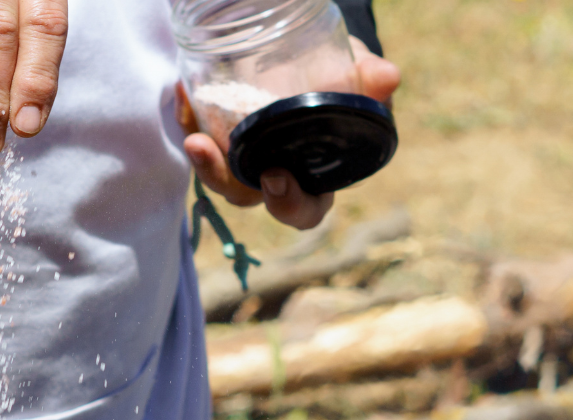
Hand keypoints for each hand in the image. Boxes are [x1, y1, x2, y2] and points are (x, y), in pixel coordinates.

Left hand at [178, 40, 399, 230]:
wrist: (309, 57)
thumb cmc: (339, 78)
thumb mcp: (356, 75)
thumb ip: (367, 79)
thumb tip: (387, 77)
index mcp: (312, 177)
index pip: (303, 210)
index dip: (290, 204)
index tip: (276, 178)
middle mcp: (273, 175)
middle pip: (244, 196)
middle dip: (222, 180)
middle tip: (206, 150)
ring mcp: (243, 157)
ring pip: (217, 174)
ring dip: (201, 159)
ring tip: (192, 133)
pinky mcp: (218, 132)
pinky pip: (198, 135)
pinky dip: (189, 118)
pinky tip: (185, 91)